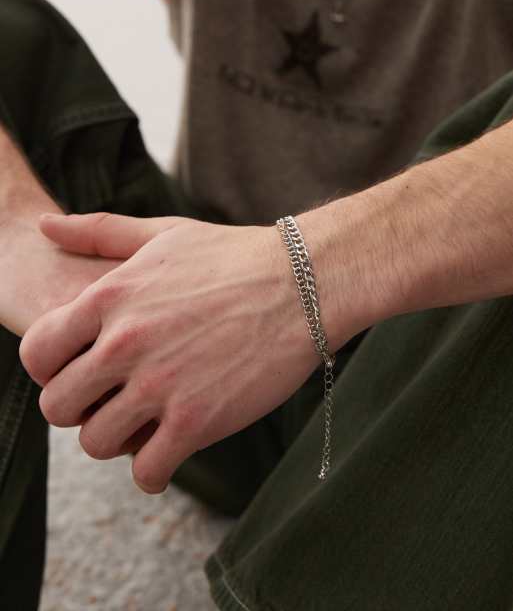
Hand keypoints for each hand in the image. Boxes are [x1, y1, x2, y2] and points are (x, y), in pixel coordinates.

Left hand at [20, 212, 323, 493]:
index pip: (37, 353)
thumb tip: (42, 225)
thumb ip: (97, 231)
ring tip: (141, 427)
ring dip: (114, 442)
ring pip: (96, 444)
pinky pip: (147, 472)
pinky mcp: (198, 421)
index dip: (51, 369)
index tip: (80, 370)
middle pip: (58, 407)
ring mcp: (161, 385)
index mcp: (110, 298)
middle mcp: (126, 344)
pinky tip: (169, 453)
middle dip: (78, 411)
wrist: (304, 284)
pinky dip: (152, 473)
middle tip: (109, 404)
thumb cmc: (235, 256)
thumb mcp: (163, 233)